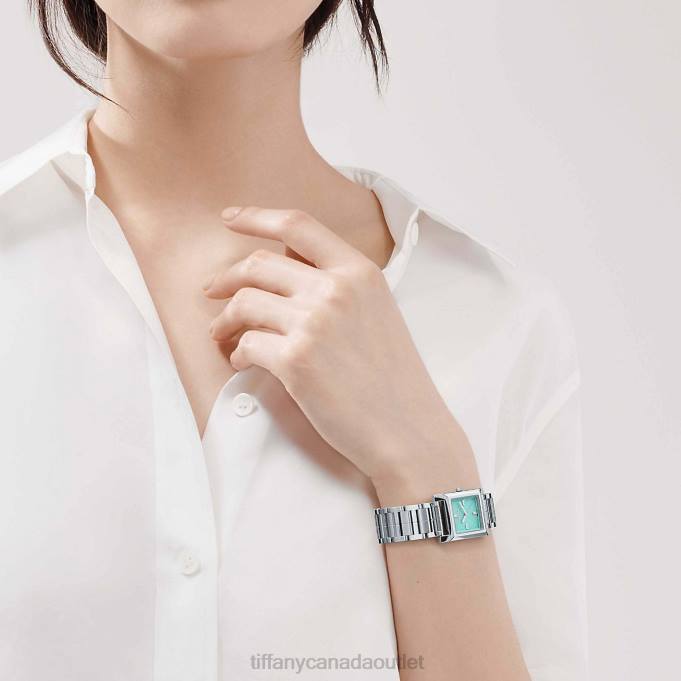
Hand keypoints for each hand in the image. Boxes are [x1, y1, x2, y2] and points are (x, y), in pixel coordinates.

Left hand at [203, 205, 471, 487]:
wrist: (407, 427)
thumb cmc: (392, 376)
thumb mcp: (377, 310)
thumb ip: (338, 283)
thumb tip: (287, 268)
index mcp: (359, 271)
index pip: (297, 225)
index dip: (256, 217)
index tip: (229, 219)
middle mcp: (335, 289)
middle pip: (259, 264)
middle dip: (226, 277)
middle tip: (212, 290)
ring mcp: (314, 323)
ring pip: (245, 303)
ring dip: (224, 318)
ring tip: (220, 333)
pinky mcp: (295, 361)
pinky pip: (246, 344)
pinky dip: (238, 353)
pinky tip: (243, 362)